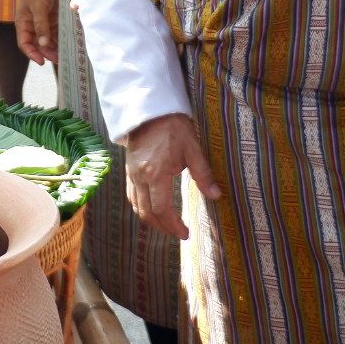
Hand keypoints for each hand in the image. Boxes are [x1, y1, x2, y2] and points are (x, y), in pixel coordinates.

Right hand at [12, 0, 59, 64]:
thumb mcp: (38, 7)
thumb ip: (41, 25)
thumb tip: (43, 44)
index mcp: (23, 23)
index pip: (24, 43)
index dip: (32, 53)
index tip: (41, 62)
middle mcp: (32, 26)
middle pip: (37, 44)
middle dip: (46, 53)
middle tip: (58, 59)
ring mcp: (43, 24)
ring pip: (47, 41)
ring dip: (54, 49)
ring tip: (64, 55)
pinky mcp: (53, 21)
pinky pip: (56, 34)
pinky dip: (60, 41)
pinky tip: (66, 46)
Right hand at [122, 113, 219, 239]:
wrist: (150, 110)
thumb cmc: (173, 127)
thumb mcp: (192, 149)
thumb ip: (203, 174)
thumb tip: (216, 196)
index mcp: (156, 173)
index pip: (161, 209)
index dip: (173, 225)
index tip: (185, 233)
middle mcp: (140, 177)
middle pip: (146, 213)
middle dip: (163, 227)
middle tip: (179, 233)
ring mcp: (131, 175)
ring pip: (137, 207)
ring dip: (151, 220)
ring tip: (168, 225)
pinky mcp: (128, 171)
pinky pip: (132, 197)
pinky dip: (142, 209)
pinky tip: (153, 210)